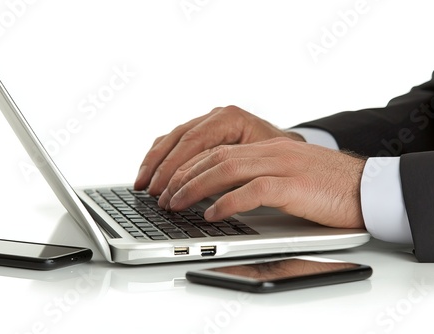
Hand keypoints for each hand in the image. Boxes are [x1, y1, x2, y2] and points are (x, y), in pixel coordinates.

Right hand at [134, 105, 303, 194]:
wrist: (291, 151)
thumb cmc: (281, 157)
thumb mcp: (261, 162)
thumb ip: (231, 170)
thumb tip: (206, 188)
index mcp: (230, 118)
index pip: (193, 142)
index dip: (175, 168)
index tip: (165, 190)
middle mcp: (216, 116)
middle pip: (178, 139)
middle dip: (161, 168)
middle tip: (151, 192)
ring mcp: (208, 122)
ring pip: (172, 139)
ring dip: (155, 163)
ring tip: (142, 185)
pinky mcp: (204, 133)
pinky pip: (175, 141)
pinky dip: (161, 158)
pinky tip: (150, 174)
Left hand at [158, 138, 366, 228]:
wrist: (371, 186)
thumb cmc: (331, 186)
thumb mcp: (291, 174)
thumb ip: (262, 176)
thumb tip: (229, 193)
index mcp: (269, 147)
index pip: (218, 150)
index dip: (189, 166)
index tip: (169, 181)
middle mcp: (272, 151)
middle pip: (215, 157)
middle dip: (183, 176)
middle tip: (163, 195)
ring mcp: (283, 165)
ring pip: (227, 169)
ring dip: (195, 187)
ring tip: (176, 204)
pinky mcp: (294, 184)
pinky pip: (252, 190)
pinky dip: (228, 202)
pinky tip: (212, 213)